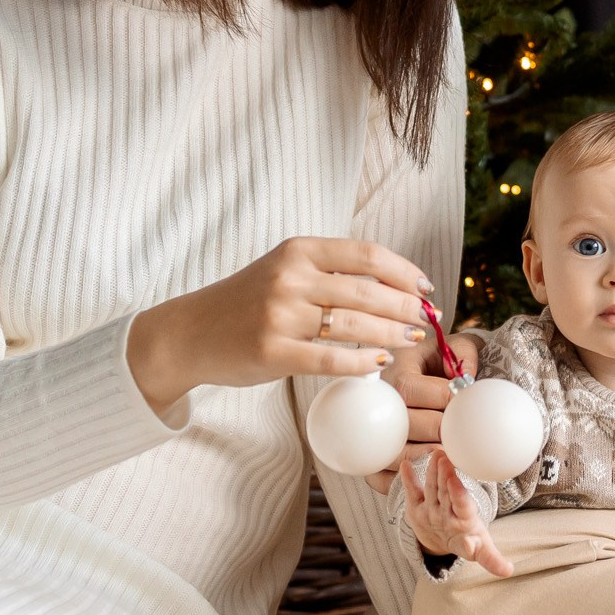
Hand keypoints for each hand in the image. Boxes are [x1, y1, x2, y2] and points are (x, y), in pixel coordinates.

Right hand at [126, 238, 431, 412]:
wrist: (190, 333)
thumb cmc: (245, 303)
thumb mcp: (283, 269)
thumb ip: (328, 271)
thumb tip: (393, 285)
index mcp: (298, 250)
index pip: (367, 255)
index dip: (404, 272)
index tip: (425, 288)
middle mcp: (290, 278)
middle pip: (368, 291)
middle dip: (406, 307)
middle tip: (425, 320)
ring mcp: (280, 315)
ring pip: (355, 326)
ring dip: (392, 335)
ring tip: (410, 340)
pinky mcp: (273, 352)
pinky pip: (332, 360)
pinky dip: (363, 363)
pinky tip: (379, 364)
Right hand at [370, 334, 482, 494]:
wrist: (421, 376)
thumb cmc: (440, 363)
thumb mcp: (454, 347)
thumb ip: (465, 353)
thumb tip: (467, 375)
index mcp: (397, 371)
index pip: (413, 388)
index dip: (444, 400)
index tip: (466, 407)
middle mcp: (379, 403)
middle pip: (406, 424)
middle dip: (440, 434)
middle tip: (463, 441)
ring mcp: (373, 433)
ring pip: (395, 454)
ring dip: (427, 460)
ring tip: (452, 460)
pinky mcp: (373, 460)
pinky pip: (382, 478)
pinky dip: (406, 482)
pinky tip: (430, 475)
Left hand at [401, 450, 512, 575]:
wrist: (437, 546)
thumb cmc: (467, 539)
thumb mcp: (481, 549)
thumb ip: (492, 559)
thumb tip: (509, 572)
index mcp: (463, 525)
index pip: (461, 508)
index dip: (458, 495)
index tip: (454, 483)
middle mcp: (444, 518)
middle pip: (445, 494)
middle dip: (445, 476)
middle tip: (445, 457)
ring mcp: (428, 512)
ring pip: (431, 488)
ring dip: (432, 471)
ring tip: (436, 453)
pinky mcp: (415, 507)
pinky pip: (411, 490)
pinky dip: (407, 478)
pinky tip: (404, 465)